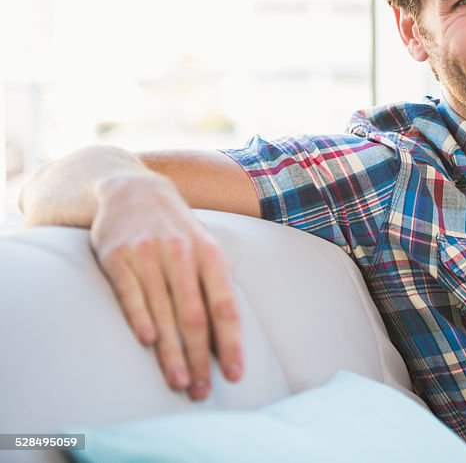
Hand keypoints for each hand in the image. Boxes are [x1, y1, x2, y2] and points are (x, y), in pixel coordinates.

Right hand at [90, 173, 243, 399]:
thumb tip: (225, 336)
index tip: (234, 375)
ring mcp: (148, 255)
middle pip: (194, 316)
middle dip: (199, 358)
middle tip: (201, 390)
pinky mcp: (116, 256)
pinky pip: (130, 293)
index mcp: (210, 255)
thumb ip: (214, 285)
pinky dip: (140, 318)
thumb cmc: (176, 229)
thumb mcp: (204, 247)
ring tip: (179, 382)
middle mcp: (181, 254)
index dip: (231, 343)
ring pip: (164, 312)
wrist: (132, 189)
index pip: (225, 307)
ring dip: (171, 352)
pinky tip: (149, 343)